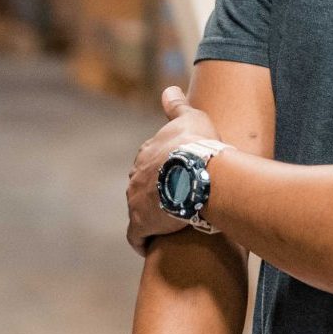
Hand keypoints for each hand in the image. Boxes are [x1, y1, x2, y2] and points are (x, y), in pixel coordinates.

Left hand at [125, 86, 224, 254]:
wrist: (196, 173)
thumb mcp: (191, 117)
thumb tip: (169, 88)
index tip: (177, 175)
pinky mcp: (140, 224)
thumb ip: (177, 105)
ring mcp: (135, 201)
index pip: (150, 161)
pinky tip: (153, 244)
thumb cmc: (198, 144)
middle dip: (155, 192)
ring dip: (152, 215)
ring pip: (140, 210)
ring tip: (171, 222)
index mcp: (147, 152)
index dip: (164, 168)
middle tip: (177, 199)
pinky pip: (137, 236)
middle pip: (143, 185)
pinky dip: (143, 240)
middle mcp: (136, 175)